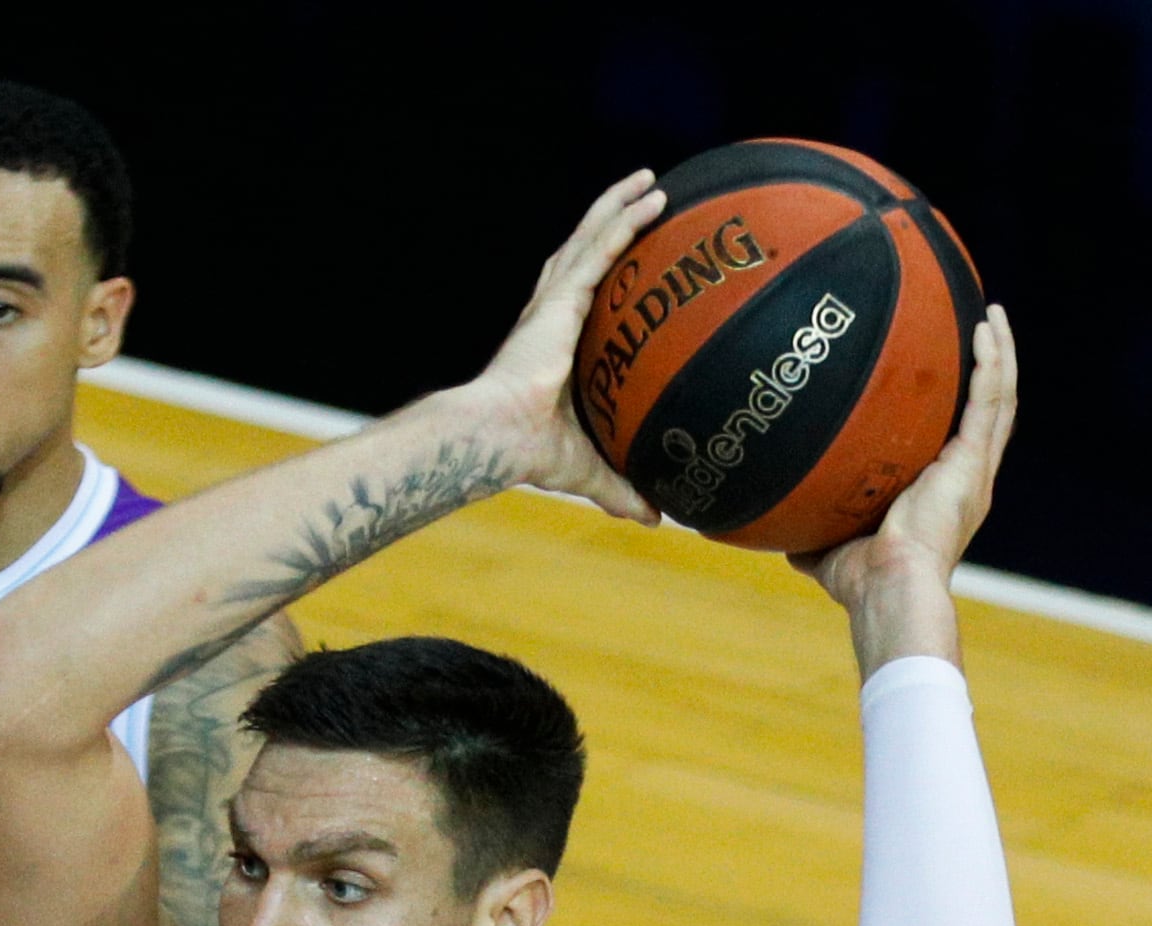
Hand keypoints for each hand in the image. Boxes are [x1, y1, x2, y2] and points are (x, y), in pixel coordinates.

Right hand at [446, 171, 667, 525]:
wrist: (494, 440)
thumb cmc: (526, 455)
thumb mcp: (587, 469)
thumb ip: (621, 488)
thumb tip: (657, 520)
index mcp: (552, 347)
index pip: (582, 299)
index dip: (603, 272)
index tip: (627, 253)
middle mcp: (551, 318)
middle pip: (584, 254)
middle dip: (610, 222)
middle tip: (645, 195)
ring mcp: (552, 306)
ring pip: (590, 240)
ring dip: (617, 207)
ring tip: (648, 180)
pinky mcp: (558, 303)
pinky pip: (598, 251)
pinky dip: (622, 222)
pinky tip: (650, 199)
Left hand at [798, 305, 1017, 649]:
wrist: (886, 588)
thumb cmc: (860, 580)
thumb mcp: (828, 547)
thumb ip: (811, 528)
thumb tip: (774, 521)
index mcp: (942, 492)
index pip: (959, 438)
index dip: (960, 404)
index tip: (949, 372)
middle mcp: (966, 477)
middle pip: (989, 408)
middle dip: (989, 367)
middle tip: (983, 326)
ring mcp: (973, 467)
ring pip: (999, 396)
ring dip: (1000, 353)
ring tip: (994, 314)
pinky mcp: (972, 461)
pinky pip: (989, 399)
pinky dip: (992, 362)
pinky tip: (987, 327)